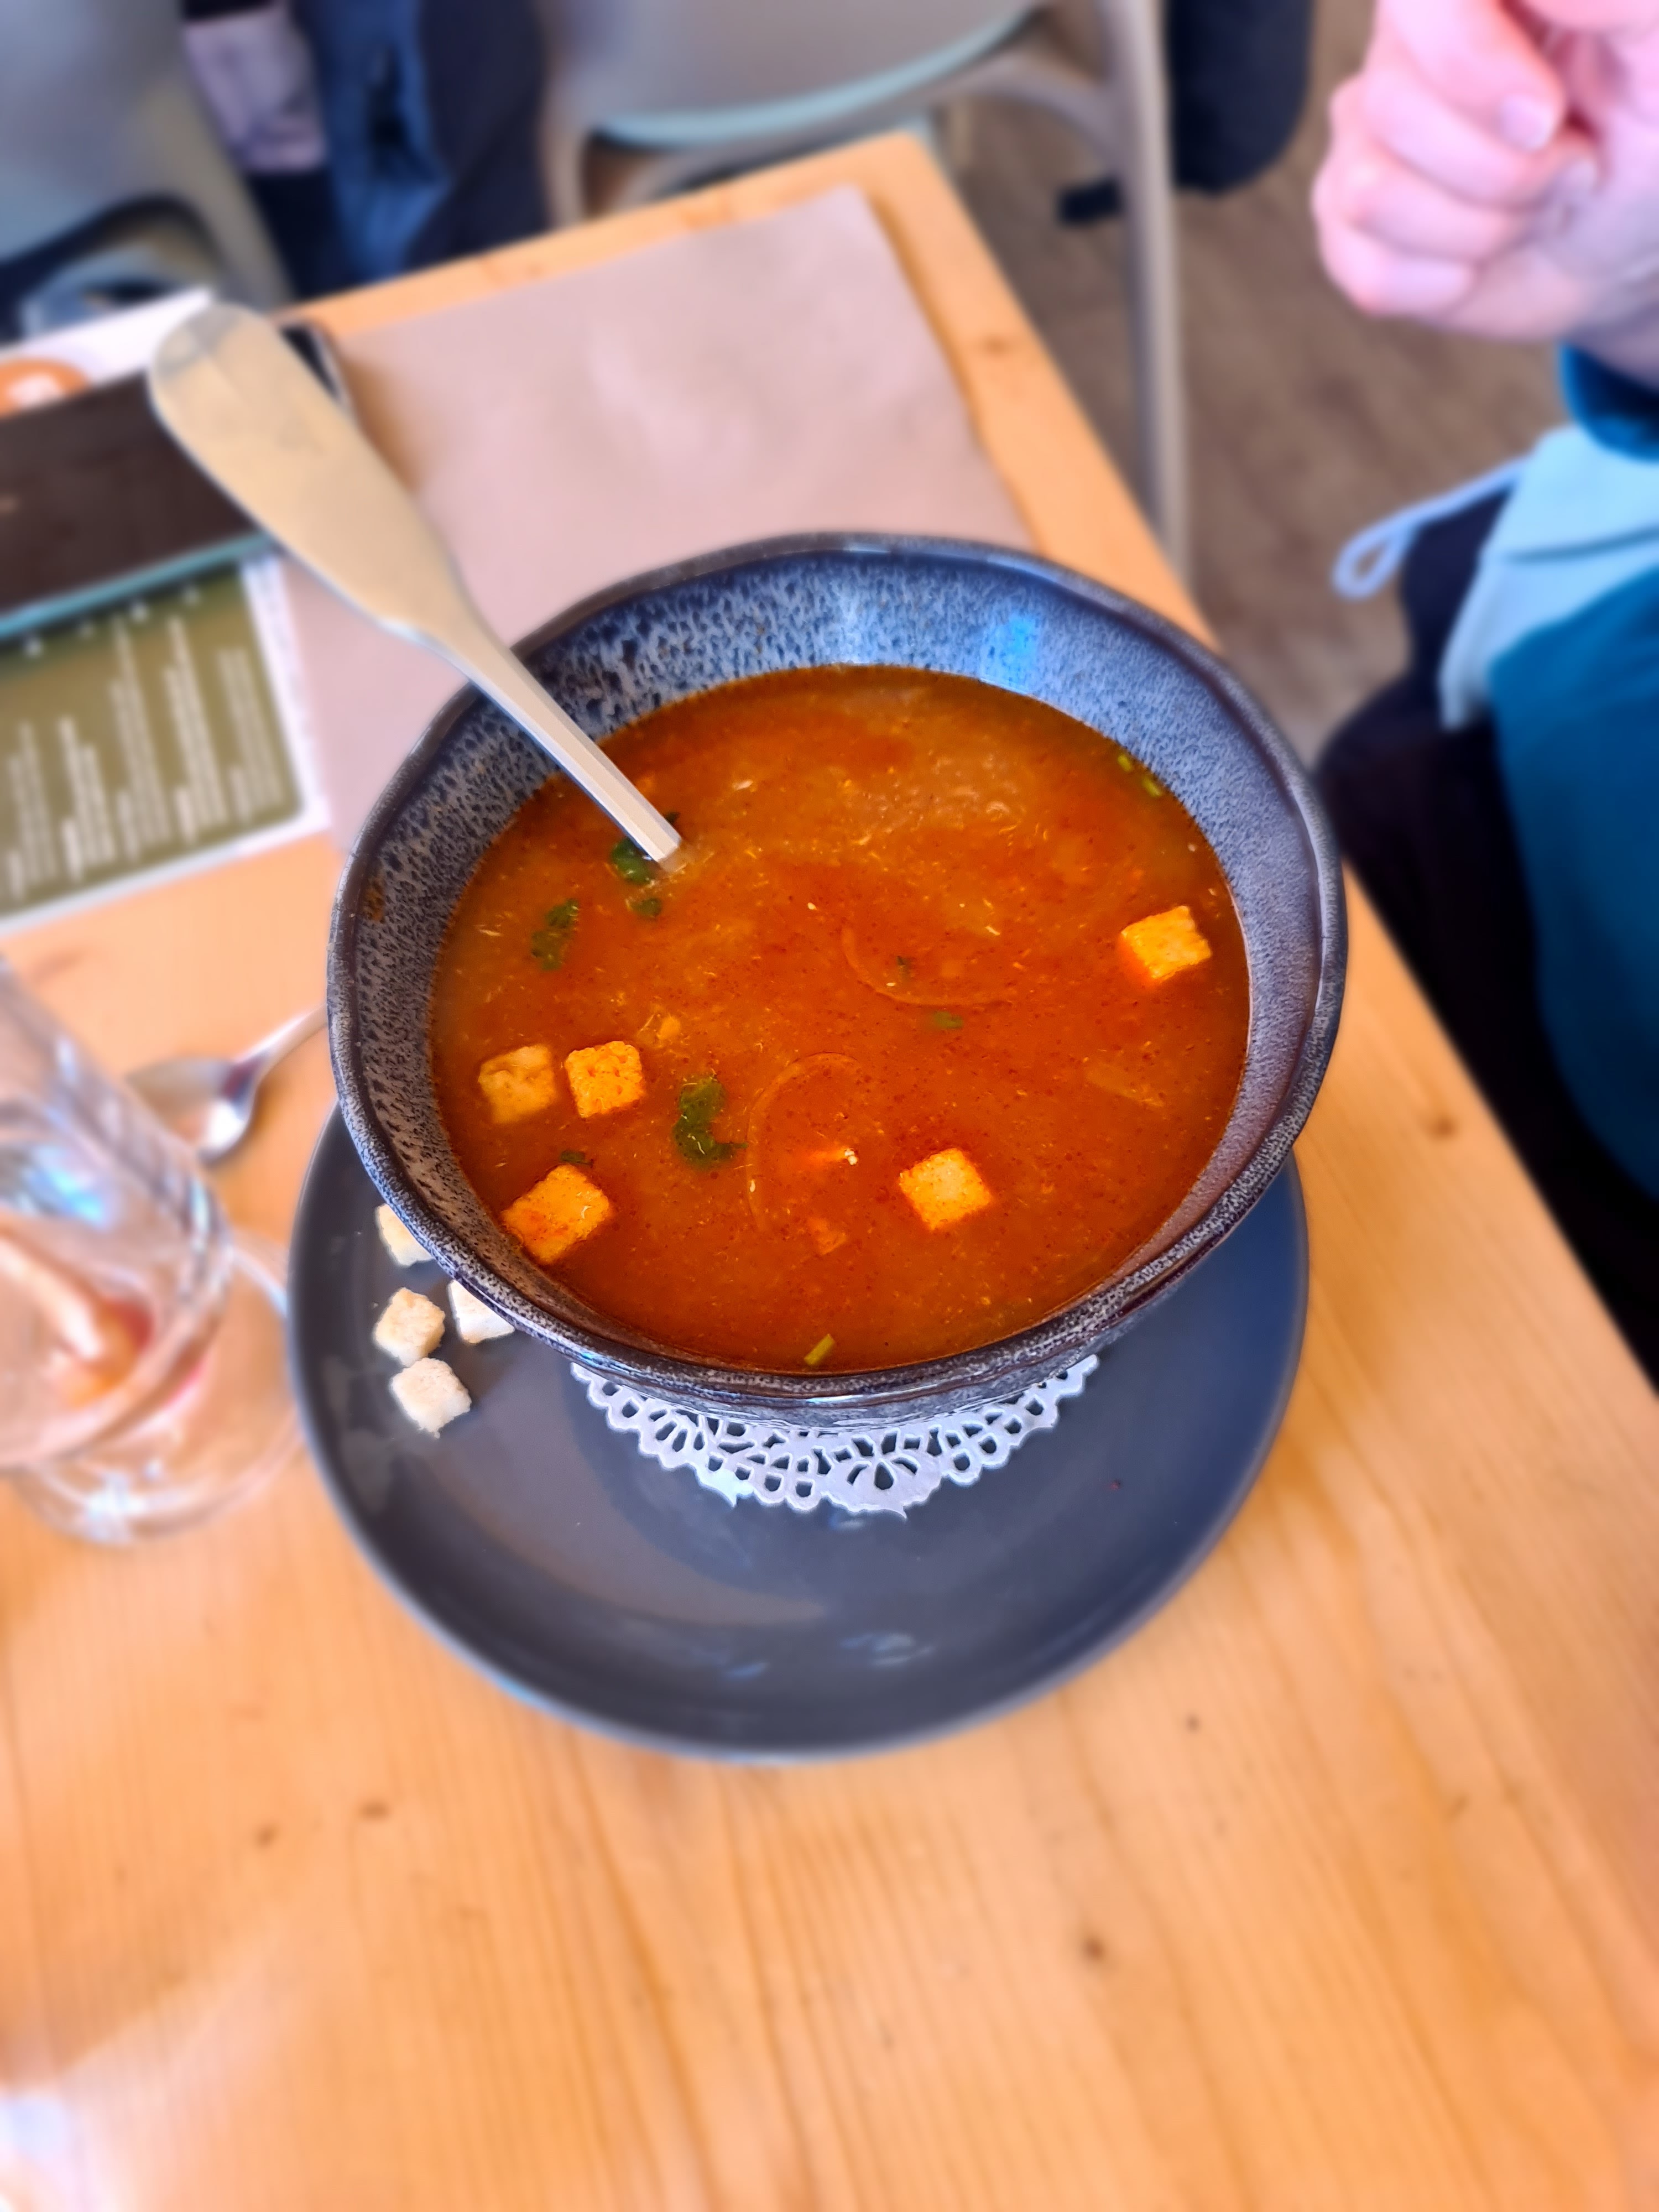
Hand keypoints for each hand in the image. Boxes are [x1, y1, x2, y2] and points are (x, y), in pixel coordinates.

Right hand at [1313, 0, 1658, 382]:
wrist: (1623, 241)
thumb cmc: (1645, 133)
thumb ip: (1620, 0)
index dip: (1468, 60)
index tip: (1545, 117)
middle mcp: (1401, 51)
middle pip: (1394, 108)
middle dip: (1506, 171)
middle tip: (1570, 167)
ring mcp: (1362, 140)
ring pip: (1372, 195)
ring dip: (1483, 228)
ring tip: (1532, 208)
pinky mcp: (1346, 227)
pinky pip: (1371, 270)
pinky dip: (1449, 282)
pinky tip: (1484, 255)